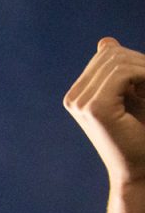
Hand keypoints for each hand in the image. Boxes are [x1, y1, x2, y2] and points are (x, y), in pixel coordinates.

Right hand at [64, 38, 144, 185]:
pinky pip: (122, 73)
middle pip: (110, 54)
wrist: (142, 169)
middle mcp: (74, 98)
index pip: (106, 54)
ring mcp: (80, 103)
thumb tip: (105, 42)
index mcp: (78, 95)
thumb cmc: (141, 135)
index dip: (135, 60)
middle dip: (141, 63)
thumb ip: (119, 71)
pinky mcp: (94, 108)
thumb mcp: (131, 96)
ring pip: (117, 61)